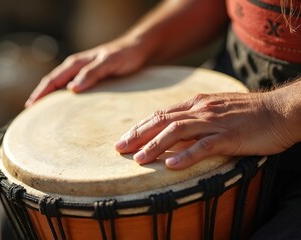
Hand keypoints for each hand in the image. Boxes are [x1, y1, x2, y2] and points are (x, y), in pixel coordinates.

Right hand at [25, 37, 148, 106]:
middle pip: (51, 84)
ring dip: (49, 99)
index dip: (40, 93)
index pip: (52, 80)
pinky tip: (63, 109)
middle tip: (30, 115)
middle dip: (39, 98)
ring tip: (42, 115)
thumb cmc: (125, 55)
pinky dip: (62, 98)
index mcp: (76, 63)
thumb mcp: (109, 62)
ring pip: (59, 87)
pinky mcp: (89, 79)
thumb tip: (72, 89)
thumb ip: (92, 73)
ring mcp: (81, 73)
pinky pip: (70, 89)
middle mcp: (75, 68)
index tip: (30, 107)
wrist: (138, 49)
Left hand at [114, 91, 296, 168]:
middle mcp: (200, 110)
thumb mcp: (216, 111)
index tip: (123, 138)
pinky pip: (204, 146)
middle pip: (162, 121)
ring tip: (138, 160)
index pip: (160, 114)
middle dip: (137, 135)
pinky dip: (186, 156)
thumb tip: (173, 134)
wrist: (280, 109)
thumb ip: (194, 120)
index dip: (139, 126)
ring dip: (155, 146)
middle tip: (119, 149)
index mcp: (196, 104)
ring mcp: (214, 122)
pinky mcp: (229, 135)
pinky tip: (170, 165)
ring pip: (177, 132)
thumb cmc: (249, 114)